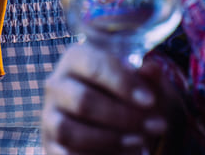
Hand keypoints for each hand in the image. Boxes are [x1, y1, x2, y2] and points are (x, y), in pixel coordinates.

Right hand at [41, 40, 179, 153]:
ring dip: (109, 139)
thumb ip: (147, 76)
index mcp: (75, 58)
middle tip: (155, 126)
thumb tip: (151, 70)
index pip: (94, 66)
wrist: (112, 121)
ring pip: (69, 131)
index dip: (123, 84)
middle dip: (122, 117)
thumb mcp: (141, 83)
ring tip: (140, 141)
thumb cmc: (126, 96)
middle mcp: (57, 84)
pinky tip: (124, 153)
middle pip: (83, 101)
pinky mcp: (51, 144)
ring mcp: (50, 116)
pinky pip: (67, 154)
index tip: (150, 101)